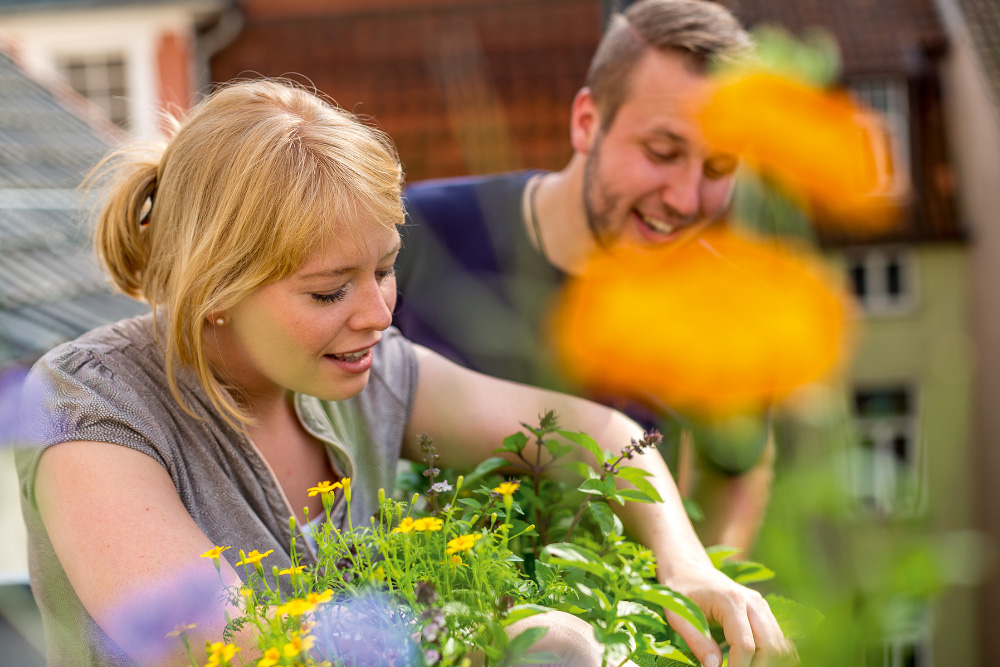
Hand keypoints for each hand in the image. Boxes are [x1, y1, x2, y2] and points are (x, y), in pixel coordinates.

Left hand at [662, 565, 797, 666]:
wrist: (688, 568)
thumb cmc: (680, 590)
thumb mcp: (679, 616)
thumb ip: (697, 641)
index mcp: (731, 600)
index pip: (745, 646)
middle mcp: (753, 602)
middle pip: (770, 648)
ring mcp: (762, 606)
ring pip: (779, 646)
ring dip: (765, 663)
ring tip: (739, 666)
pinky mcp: (764, 612)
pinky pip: (778, 640)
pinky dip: (772, 656)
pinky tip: (754, 662)